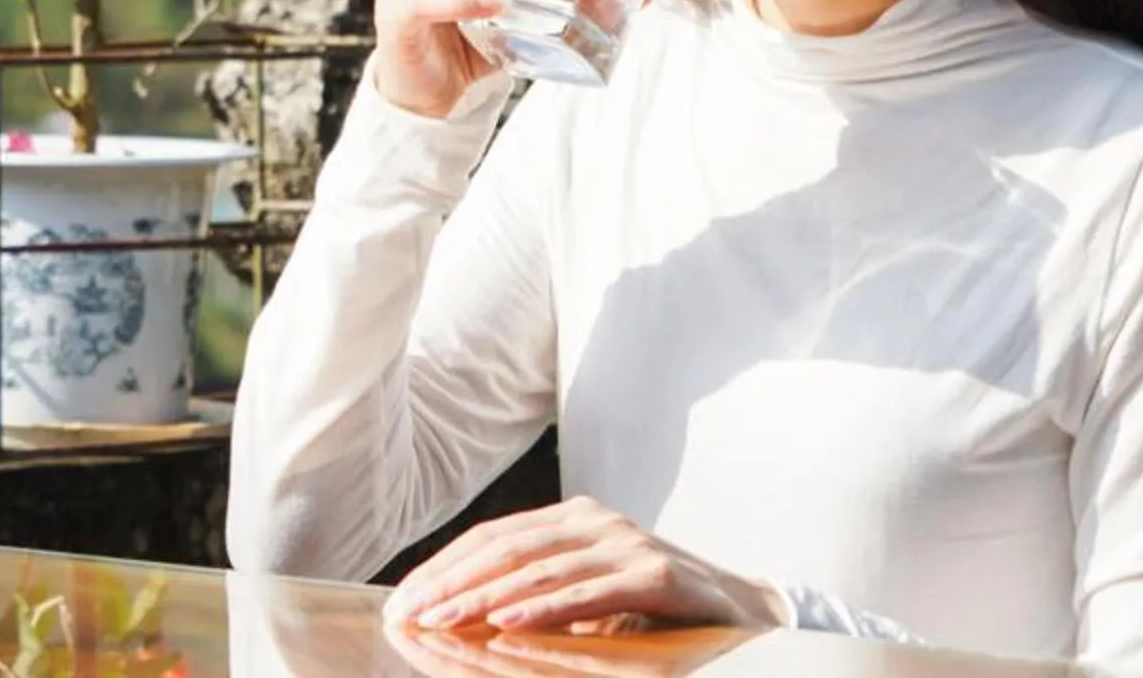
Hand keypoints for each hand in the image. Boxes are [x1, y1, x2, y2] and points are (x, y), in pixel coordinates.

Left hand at [384, 498, 781, 637]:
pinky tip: (507, 624)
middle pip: (506, 547)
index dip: (444, 566)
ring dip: (484, 596)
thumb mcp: (586, 596)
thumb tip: (462, 615)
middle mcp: (594, 520)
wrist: (738, 608)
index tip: (404, 598)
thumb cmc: (653, 607)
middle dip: (451, 581)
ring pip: (539, 567)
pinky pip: (587, 591)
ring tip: (444, 618)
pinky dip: (543, 608)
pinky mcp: (652, 572)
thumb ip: (537, 595)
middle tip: (410, 611)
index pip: (493, 537)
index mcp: (572, 519)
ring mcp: (624, 542)